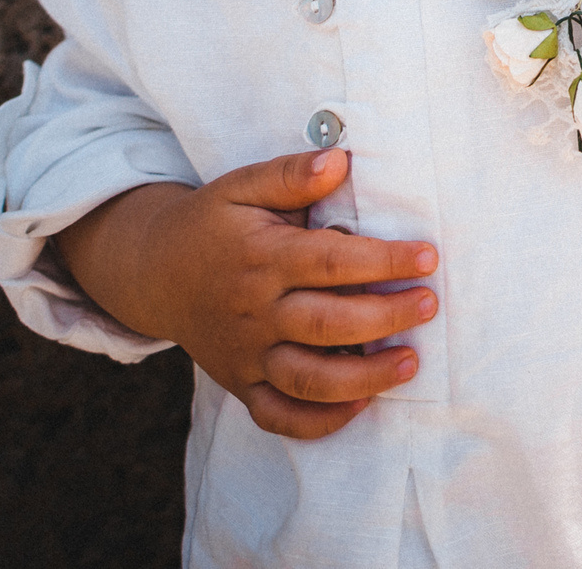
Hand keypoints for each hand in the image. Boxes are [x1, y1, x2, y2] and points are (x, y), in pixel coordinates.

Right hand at [58, 150, 436, 439]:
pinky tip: (361, 405)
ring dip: (363, 378)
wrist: (152, 273)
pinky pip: (278, 416)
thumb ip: (290, 174)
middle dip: (384, 318)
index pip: (331, 263)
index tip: (427, 258)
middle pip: (326, 324)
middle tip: (429, 305)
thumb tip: (339, 159)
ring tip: (411, 362)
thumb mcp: (242, 186)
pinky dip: (318, 421)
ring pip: (307, 380)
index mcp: (262, 258)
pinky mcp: (241, 384)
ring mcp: (246, 355)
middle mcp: (254, 313)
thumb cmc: (213, 224)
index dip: (383, 261)